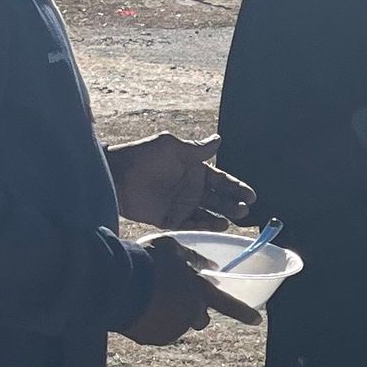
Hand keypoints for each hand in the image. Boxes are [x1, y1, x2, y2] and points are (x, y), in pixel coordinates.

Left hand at [105, 131, 253, 228]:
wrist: (116, 176)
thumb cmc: (142, 156)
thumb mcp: (171, 147)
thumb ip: (195, 148)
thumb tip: (218, 139)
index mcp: (195, 171)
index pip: (222, 181)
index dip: (237, 188)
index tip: (251, 195)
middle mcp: (192, 190)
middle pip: (219, 200)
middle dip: (233, 205)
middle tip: (244, 209)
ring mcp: (181, 206)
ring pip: (208, 215)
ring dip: (222, 218)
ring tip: (232, 220)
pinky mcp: (169, 220)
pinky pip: (190, 225)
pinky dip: (203, 227)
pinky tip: (215, 225)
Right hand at [121, 240, 214, 344]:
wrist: (117, 283)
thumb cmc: (146, 261)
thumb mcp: (172, 248)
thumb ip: (195, 258)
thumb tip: (213, 265)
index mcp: (200, 292)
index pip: (222, 303)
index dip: (217, 300)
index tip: (209, 297)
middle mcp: (192, 315)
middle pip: (200, 320)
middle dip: (191, 312)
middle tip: (173, 299)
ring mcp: (174, 330)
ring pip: (178, 326)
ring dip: (170, 318)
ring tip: (150, 301)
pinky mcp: (155, 339)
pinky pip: (158, 333)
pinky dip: (153, 325)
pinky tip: (141, 311)